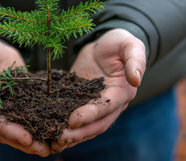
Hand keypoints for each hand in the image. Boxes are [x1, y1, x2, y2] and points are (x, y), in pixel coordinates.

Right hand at [0, 33, 50, 156]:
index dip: (8, 130)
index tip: (26, 138)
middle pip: (4, 131)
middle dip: (23, 142)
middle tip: (44, 150)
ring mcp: (3, 107)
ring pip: (16, 128)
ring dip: (32, 140)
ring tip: (50, 147)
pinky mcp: (16, 101)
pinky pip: (26, 116)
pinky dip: (37, 125)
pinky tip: (52, 131)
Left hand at [52, 29, 145, 151]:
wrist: (105, 45)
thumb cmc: (120, 43)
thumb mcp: (129, 45)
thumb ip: (135, 60)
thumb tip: (136, 79)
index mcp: (122, 92)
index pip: (106, 108)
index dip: (90, 115)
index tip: (73, 120)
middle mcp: (110, 105)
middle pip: (96, 125)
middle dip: (79, 133)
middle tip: (60, 137)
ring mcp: (95, 106)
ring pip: (85, 127)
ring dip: (71, 135)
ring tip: (53, 141)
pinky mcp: (81, 103)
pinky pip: (73, 118)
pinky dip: (63, 127)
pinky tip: (49, 132)